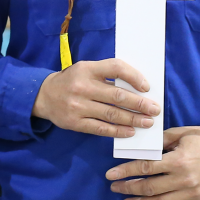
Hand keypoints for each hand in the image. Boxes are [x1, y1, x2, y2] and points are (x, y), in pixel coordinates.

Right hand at [31, 58, 159, 137]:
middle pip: (117, 95)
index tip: (147, 87)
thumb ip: (106, 75)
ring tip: (148, 122)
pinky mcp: (75, 122)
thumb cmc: (72, 81)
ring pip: (112, 114)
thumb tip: (138, 87)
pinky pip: (101, 128)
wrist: (44, 96)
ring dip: (133, 119)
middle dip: (140, 104)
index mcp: (86, 68)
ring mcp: (77, 105)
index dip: (134, 77)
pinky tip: (130, 132)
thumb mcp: (85, 70)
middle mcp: (82, 86)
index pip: (115, 68)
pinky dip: (118, 131)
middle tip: (155, 110)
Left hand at [107, 126, 199, 199]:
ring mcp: (191, 192)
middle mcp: (184, 179)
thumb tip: (138, 146)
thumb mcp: (180, 133)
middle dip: (128, 188)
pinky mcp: (197, 199)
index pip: (146, 168)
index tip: (110, 175)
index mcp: (178, 160)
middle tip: (114, 187)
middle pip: (150, 188)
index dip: (126, 172)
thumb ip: (158, 140)